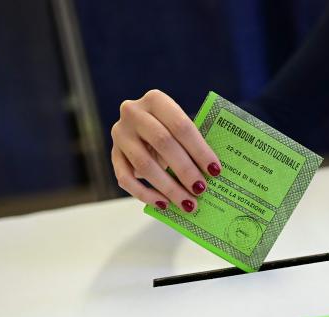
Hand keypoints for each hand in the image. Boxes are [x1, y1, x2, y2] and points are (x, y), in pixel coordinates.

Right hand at [110, 89, 220, 212]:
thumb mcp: (179, 128)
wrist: (139, 129)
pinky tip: (163, 204)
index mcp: (155, 99)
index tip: (215, 170)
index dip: (199, 149)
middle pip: (162, 143)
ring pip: (144, 164)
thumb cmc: (169, 130)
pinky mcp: (113, 155)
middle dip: (185, 169)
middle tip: (201, 189)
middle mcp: (133, 112)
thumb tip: (213, 172)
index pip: (180, 125)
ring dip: (168, 187)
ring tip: (187, 203)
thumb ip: (192, 142)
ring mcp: (120, 134)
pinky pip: (126, 179)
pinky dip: (146, 194)